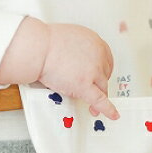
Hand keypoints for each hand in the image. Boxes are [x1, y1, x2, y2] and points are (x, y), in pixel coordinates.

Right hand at [0, 18, 118, 119]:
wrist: (39, 47)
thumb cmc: (47, 42)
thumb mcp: (71, 37)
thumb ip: (79, 48)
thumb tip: (78, 59)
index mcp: (95, 41)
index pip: (107, 59)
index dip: (103, 71)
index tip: (100, 77)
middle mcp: (98, 55)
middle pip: (105, 74)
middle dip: (99, 84)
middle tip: (93, 90)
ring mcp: (93, 70)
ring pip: (102, 88)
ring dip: (100, 97)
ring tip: (94, 106)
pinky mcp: (84, 85)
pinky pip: (99, 100)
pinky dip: (107, 109)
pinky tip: (112, 114)